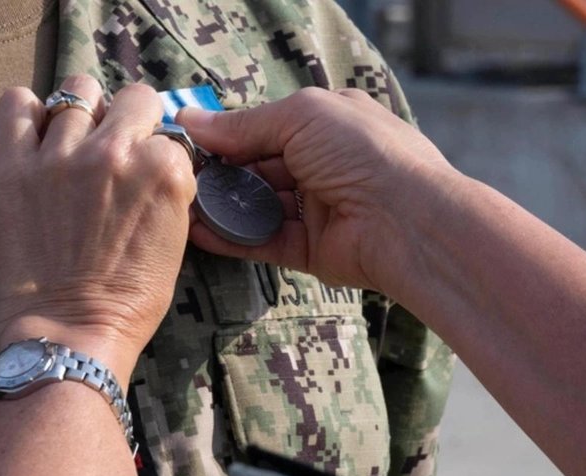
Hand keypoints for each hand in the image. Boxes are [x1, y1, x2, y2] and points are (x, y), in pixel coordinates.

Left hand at [0, 76, 196, 378]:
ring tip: (73, 142)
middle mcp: (116, 150)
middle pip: (133, 98)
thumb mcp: (177, 240)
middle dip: (130, 121)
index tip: (144, 178)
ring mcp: (61, 154)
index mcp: (164, 168)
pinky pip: (16, 102)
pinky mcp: (13, 164)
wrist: (68, 333)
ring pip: (78, 89)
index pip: (168, 132)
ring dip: (82, 112)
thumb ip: (171, 188)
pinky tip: (34, 135)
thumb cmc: (128, 301)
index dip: (157, 154)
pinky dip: (26, 112)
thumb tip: (157, 158)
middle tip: (115, 152)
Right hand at [176, 87, 458, 294]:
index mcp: (329, 122)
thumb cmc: (364, 153)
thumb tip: (192, 119)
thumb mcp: (301, 117)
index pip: (268, 126)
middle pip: (260, 167)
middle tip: (178, 176)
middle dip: (220, 172)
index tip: (187, 141)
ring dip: (221, 206)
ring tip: (180, 205)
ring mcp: (318, 209)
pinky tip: (197, 232)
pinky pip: (264, 242)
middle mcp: (324, 164)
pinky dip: (232, 237)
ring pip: (258, 206)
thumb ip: (244, 124)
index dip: (229, 134)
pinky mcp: (311, 250)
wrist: (407, 221)